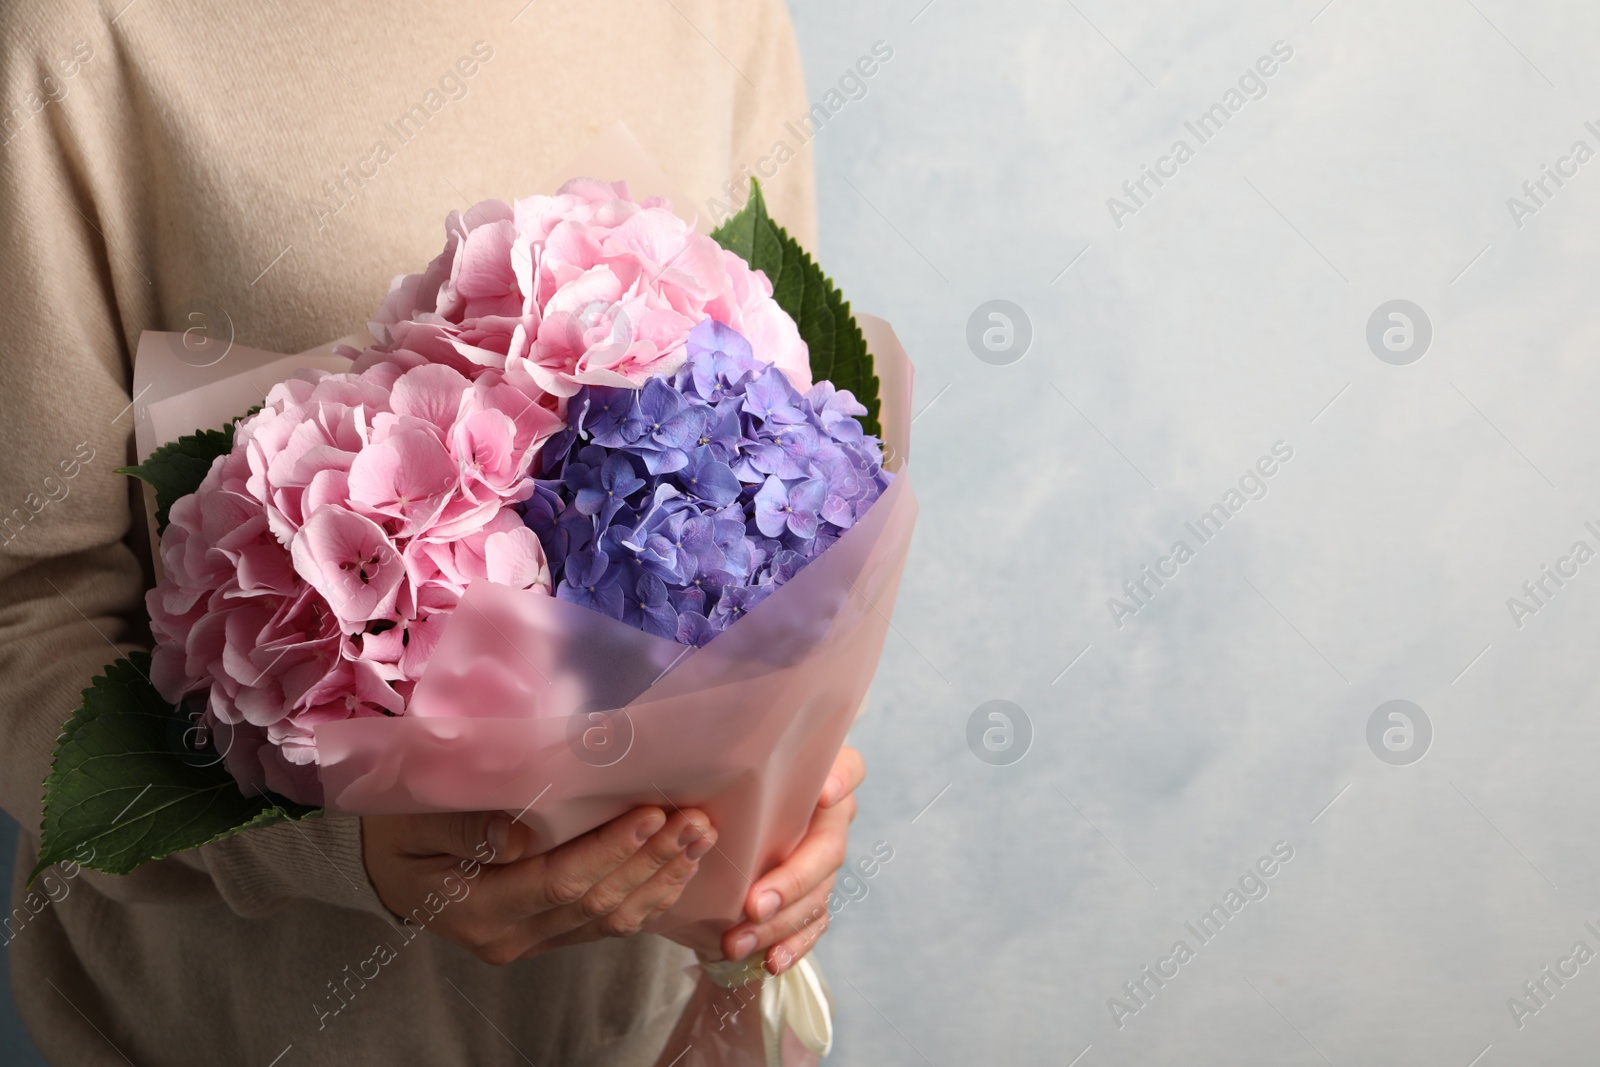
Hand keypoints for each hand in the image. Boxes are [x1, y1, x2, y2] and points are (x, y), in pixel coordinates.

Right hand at [362, 805, 715, 964]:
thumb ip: (465, 826)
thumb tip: (524, 834)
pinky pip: (606, 924)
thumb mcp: (414, 819)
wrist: (382, 869)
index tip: (653, 813)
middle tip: (697, 820)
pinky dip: (648, 895)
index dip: (611, 849)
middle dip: (652, 861)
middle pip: (596, 902)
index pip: (560, 882)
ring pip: (611, 919)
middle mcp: (511, 937)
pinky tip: (678, 865)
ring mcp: (532, 942)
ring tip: (701, 838)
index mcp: (479, 909)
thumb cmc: (398, 831)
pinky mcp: (547, 936)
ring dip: (661, 878)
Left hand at [721, 745, 863, 974]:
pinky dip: (791, 946)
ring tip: (736, 943)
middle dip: (791, 881)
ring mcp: (824, 861)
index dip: (842, 779)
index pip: (849, 768)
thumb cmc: (721, 793)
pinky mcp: (816, 898)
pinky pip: (813, 925)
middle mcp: (830, 819)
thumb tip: (688, 760)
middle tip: (753, 905)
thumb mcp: (721, 777)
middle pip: (828, 849)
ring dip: (778, 924)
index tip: (824, 794)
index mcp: (815, 779)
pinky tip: (770, 961)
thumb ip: (722, 771)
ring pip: (816, 895)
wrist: (717, 835)